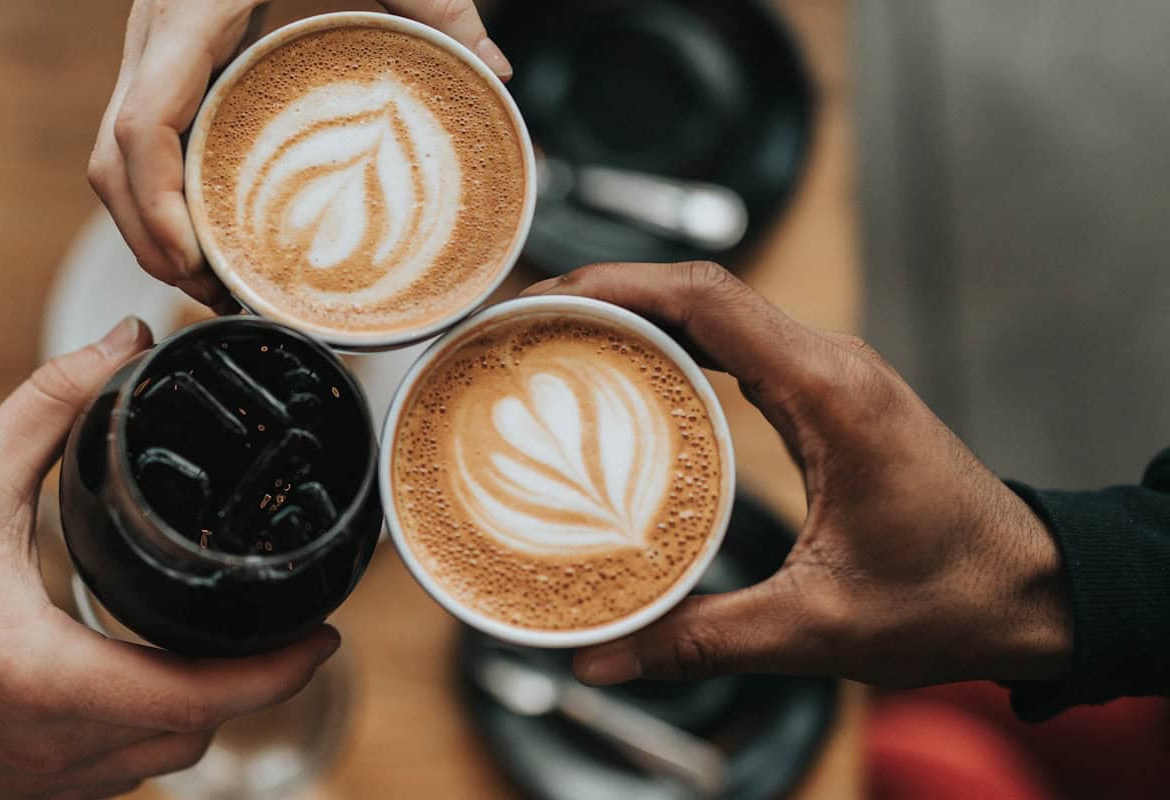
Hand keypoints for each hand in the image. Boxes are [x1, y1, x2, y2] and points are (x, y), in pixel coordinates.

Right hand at [88, 0, 511, 309]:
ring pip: (112, 160)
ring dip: (148, 229)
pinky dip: (157, 197)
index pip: (142, 123)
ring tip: (215, 283)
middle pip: (112, 162)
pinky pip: (136, 143)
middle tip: (218, 297)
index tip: (193, 259)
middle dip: (151, 241)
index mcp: (190, 9)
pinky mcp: (162, 63)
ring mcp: (149, 50)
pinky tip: (207, 230)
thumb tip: (495, 70)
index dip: (154, 204)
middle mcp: (153, 33)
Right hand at [521, 262, 1072, 688]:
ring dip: (635, 316)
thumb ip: (701, 639)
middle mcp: (830, 365)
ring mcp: (830, 376)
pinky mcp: (826, 398)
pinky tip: (623, 381)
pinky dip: (672, 348)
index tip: (543, 299)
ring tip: (554, 343)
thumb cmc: (951, 599)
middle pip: (699, 292)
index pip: (708, 299)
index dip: (615, 285)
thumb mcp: (816, 626)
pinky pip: (735, 347)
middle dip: (604, 295)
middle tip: (523, 326)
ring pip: (716, 313)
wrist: (1034, 595)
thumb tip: (602, 658)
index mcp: (830, 393)